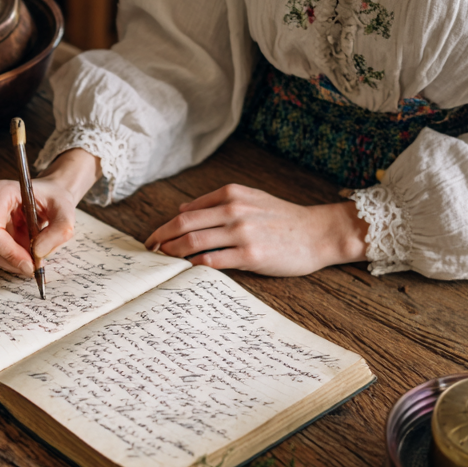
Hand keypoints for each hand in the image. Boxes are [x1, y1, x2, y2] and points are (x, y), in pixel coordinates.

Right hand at [0, 148, 100, 275]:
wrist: (47, 197)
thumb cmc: (53, 200)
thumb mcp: (66, 212)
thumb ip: (59, 231)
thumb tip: (37, 253)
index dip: (9, 253)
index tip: (30, 265)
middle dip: (13, 260)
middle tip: (36, 265)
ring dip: (11, 260)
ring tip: (31, 251)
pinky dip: (7, 258)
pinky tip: (22, 250)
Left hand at [144, 183, 367, 276]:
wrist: (318, 233)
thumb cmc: (283, 219)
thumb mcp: (250, 199)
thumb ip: (215, 202)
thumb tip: (181, 210)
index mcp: (231, 194)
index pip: (186, 211)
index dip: (165, 227)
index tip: (154, 239)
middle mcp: (234, 210)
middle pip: (183, 225)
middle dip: (160, 239)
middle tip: (148, 253)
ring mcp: (241, 232)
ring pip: (192, 243)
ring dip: (171, 254)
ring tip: (162, 264)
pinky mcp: (250, 255)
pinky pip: (211, 262)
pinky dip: (192, 267)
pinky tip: (184, 272)